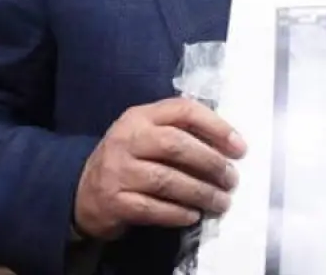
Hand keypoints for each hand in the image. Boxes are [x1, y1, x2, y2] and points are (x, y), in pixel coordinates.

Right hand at [73, 97, 246, 239]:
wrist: (86, 191)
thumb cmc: (129, 159)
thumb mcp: (147, 134)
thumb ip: (180, 131)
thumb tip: (228, 145)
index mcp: (140, 116)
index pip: (182, 110)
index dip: (216, 126)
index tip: (240, 147)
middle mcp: (127, 139)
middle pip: (176, 145)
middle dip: (210, 163)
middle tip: (232, 179)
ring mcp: (118, 170)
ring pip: (167, 180)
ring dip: (200, 192)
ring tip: (221, 201)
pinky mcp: (115, 201)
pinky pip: (153, 209)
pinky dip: (177, 213)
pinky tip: (194, 215)